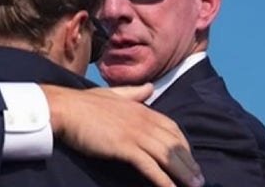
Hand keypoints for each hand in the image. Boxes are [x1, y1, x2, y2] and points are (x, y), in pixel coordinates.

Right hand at [41, 84, 204, 186]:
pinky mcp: (125, 147)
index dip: (183, 144)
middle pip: (174, 143)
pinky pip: (151, 167)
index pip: (171, 127)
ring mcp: (135, 133)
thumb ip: (133, 93)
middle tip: (199, 180)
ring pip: (168, 156)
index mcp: (141, 108)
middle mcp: (143, 120)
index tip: (189, 158)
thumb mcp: (112, 94)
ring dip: (183, 173)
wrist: (65, 108)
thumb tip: (149, 87)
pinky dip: (164, 180)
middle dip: (189, 163)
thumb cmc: (83, 103)